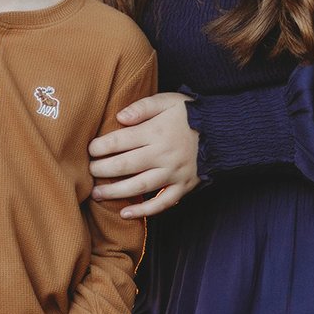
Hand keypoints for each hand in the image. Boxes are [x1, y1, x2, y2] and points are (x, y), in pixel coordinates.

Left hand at [87, 92, 199, 217]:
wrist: (224, 132)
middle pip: (124, 166)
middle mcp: (163, 154)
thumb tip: (119, 117)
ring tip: (96, 194)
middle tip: (88, 171)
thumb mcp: (169, 100)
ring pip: (139, 186)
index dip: (100, 147)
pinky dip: (143, 211)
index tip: (89, 150)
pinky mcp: (183, 187)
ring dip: (115, 192)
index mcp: (156, 132)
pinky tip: (125, 213)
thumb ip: (143, 106)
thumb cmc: (191, 114)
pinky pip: (161, 203)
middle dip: (102, 170)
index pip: (120, 141)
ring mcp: (173, 173)